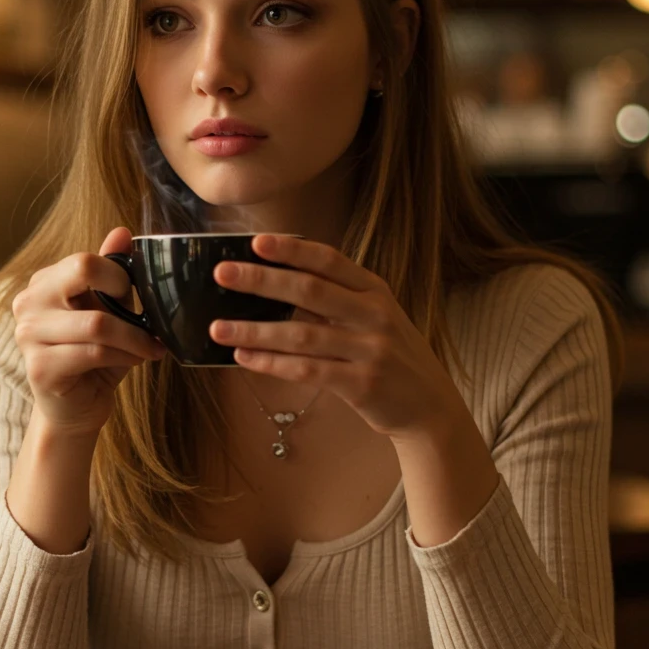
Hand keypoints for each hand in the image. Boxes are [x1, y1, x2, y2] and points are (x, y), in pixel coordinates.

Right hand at [11, 227, 165, 438]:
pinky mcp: (39, 367)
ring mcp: (28, 335)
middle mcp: (27, 303)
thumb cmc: (95, 359)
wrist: (75, 410)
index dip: (118, 275)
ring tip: (149, 348)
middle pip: (82, 273)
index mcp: (43, 284)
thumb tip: (122, 231)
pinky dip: (124, 356)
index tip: (134, 296)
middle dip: (124, 297)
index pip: (84, 260)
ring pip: (97, 322)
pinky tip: (134, 361)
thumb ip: (111, 272)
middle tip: (146, 321)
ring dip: (134, 337)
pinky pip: (94, 352)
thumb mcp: (108, 311)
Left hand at [208, 234, 461, 442]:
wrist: (430, 406)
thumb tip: (274, 285)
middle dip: (261, 280)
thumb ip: (336, 300)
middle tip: (222, 274)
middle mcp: (374, 314)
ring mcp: (370, 350)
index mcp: (374, 290)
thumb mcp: (374, 318)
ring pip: (301, 335)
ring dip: (254, 330)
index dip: (292, 250)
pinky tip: (244, 357)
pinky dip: (271, 363)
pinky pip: (307, 370)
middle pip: (309, 290)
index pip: (328, 261)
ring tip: (218, 327)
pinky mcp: (362, 384)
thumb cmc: (391, 357)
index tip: (256, 241)